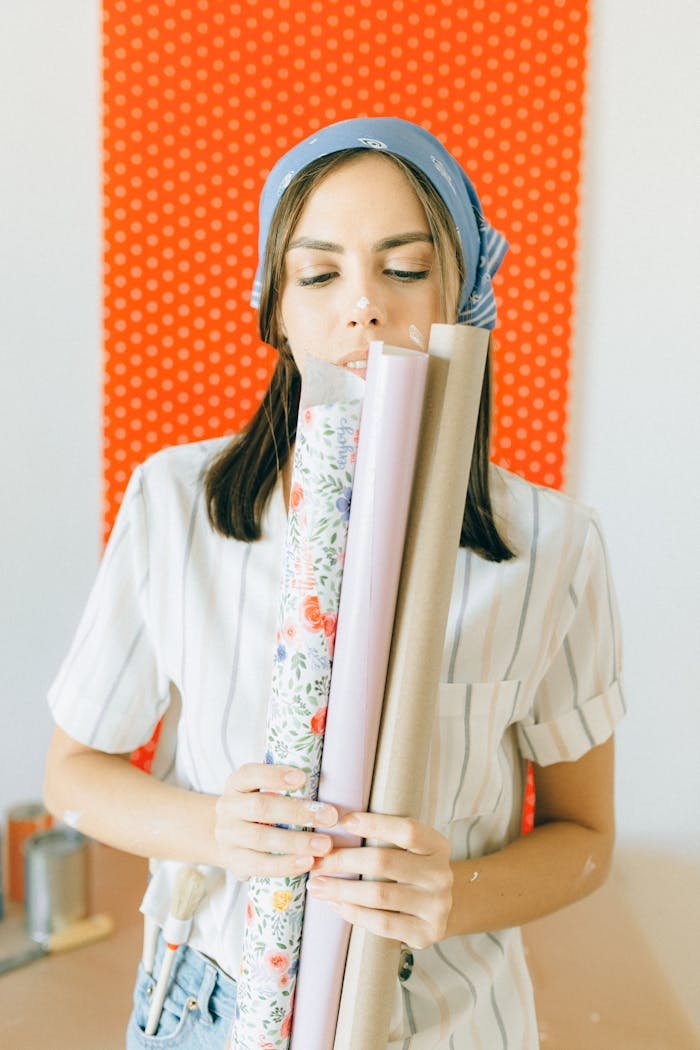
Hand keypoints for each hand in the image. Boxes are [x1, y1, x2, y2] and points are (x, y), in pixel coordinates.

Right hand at [214, 763, 337, 878]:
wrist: (229, 837)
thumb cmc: (258, 809)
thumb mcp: (261, 791)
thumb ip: (284, 785)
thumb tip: (328, 773)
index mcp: (236, 783)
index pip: (251, 774)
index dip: (275, 775)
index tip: (303, 777)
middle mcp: (228, 807)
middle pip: (260, 807)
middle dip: (298, 812)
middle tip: (330, 816)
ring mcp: (228, 836)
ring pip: (262, 838)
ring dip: (297, 842)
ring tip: (324, 845)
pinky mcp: (233, 861)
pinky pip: (260, 865)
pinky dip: (285, 864)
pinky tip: (307, 862)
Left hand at [307, 812, 452, 949]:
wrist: (438, 910)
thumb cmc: (410, 871)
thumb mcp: (408, 849)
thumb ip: (382, 838)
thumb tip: (333, 826)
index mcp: (437, 846)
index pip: (406, 830)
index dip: (374, 824)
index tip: (342, 821)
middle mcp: (441, 875)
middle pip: (385, 862)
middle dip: (343, 860)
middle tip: (315, 861)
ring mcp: (436, 906)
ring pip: (379, 895)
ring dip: (341, 889)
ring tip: (316, 885)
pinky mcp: (426, 934)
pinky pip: (382, 923)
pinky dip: (354, 913)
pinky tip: (335, 905)